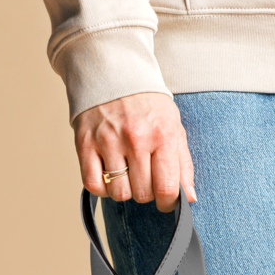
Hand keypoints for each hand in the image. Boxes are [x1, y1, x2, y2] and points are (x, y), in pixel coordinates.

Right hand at [74, 93, 195, 211]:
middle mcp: (135, 138)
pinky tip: (109, 175)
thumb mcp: (174, 128)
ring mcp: (108, 140)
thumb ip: (184, 165)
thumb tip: (190, 197)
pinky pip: (93, 184)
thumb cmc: (148, 105)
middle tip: (145, 178)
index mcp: (162, 136)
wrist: (113, 71)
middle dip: (147, 193)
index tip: (166, 200)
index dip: (168, 203)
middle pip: (143, 194)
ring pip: (119, 193)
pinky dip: (102, 188)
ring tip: (127, 175)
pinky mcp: (85, 142)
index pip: (167, 189)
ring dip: (125, 191)